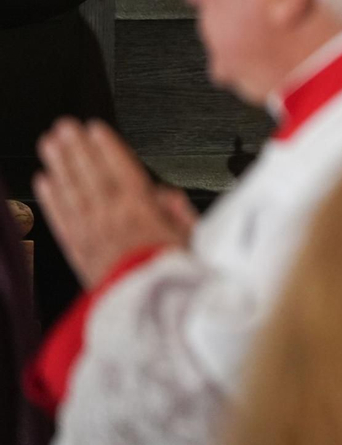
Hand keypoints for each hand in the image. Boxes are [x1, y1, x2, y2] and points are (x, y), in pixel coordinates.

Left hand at [34, 119, 187, 287]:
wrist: (151, 317)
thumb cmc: (175, 279)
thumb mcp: (194, 241)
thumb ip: (179, 214)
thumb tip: (168, 196)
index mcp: (142, 214)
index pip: (122, 171)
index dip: (108, 148)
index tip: (96, 128)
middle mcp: (112, 221)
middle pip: (91, 177)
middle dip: (77, 150)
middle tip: (64, 127)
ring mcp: (92, 237)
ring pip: (72, 194)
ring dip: (60, 167)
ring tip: (50, 145)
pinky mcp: (79, 254)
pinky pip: (61, 222)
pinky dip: (51, 201)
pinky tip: (44, 183)